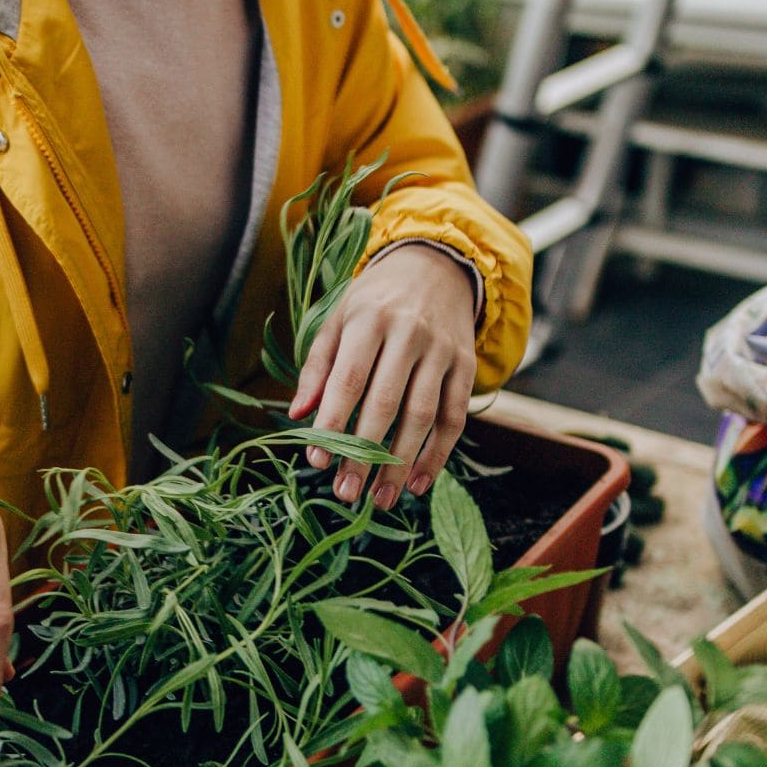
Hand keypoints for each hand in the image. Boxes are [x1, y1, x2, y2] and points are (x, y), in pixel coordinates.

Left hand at [289, 246, 477, 507]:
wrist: (438, 266)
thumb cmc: (376, 300)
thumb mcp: (339, 319)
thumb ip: (318, 366)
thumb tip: (299, 414)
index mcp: (370, 319)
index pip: (349, 379)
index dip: (333, 422)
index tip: (317, 461)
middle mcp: (410, 333)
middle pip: (386, 403)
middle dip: (364, 454)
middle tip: (345, 493)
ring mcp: (442, 350)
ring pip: (423, 415)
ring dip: (401, 464)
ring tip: (379, 500)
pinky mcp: (466, 365)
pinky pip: (454, 418)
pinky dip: (437, 455)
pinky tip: (416, 484)